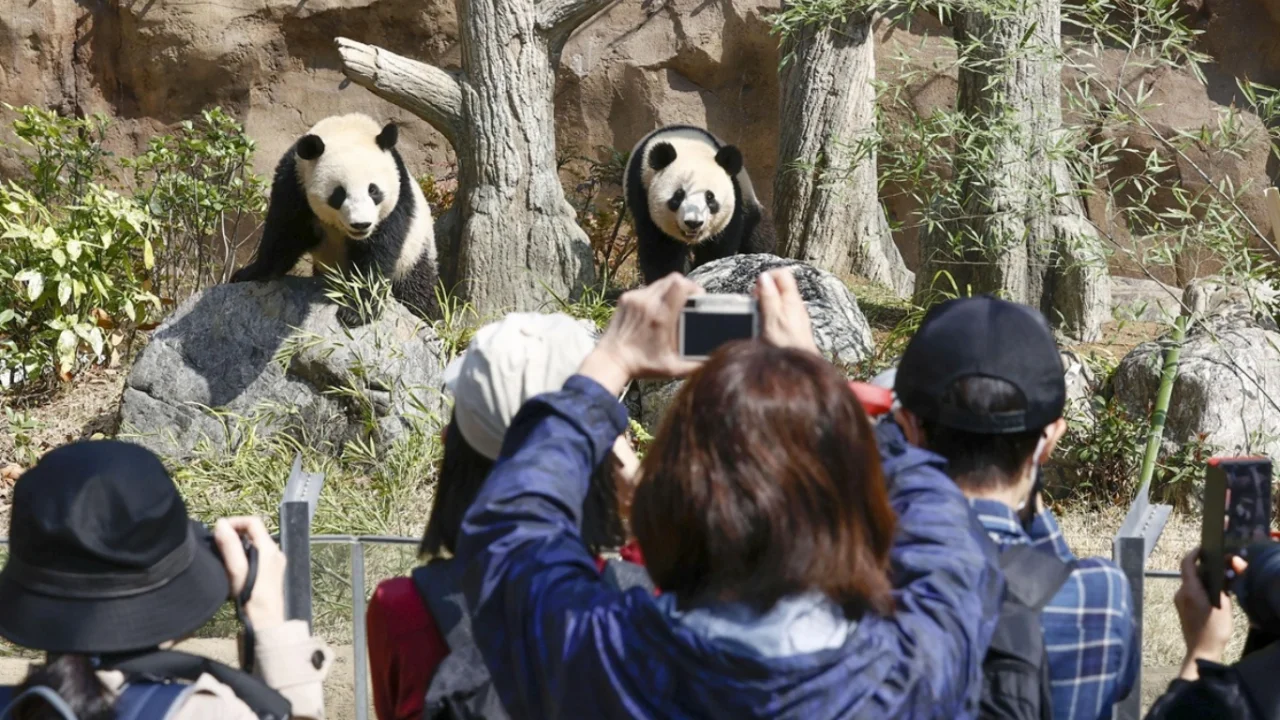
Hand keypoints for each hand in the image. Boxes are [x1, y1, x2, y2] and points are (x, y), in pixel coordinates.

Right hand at [215, 516, 286, 630]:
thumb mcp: (236, 569)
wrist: (265, 621)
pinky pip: (258, 556)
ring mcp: (276, 562)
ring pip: (255, 545)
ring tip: (224, 556)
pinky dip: (245, 555)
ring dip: (239, 546)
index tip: (219, 530)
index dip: (235, 522)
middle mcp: (276, 552)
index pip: (253, 522)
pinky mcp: (272, 572)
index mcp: (269, 548)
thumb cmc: (250, 596)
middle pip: (254, 533)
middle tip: (219, 543)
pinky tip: (234, 568)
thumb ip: (229, 545)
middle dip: (235, 534)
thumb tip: (221, 524)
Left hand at [578, 273, 703, 394]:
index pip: (680, 284)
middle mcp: (647, 303)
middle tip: (689, 300)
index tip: (699, 296)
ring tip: (673, 305)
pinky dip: (654, 296)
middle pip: (672, 279)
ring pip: (659, 283)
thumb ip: (695, 364)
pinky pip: (645, 289)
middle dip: (684, 287)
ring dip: (669, 290)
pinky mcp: (625, 299)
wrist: (610, 361)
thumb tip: (713, 360)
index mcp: (661, 316)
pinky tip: (655, 310)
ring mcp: (634, 299)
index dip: (694, 287)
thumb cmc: (641, 366)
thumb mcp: (672, 368)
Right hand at [755, 268, 819, 355]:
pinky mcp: (791, 327)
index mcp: (792, 299)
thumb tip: (764, 276)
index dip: (767, 277)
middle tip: (755, 304)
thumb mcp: (772, 318)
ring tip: (759, 316)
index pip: (782, 274)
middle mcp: (795, 305)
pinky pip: (779, 313)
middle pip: (779, 286)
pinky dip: (769, 315)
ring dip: (765, 304)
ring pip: (778, 300)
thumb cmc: (786, 346)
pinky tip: (765, 327)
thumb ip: (768, 297)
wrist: (799, 368)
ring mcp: (794, 316)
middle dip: (764, 291)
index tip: (755, 290)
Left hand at [1173, 548, 1242, 678]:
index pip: (1187, 564)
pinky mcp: (1181, 607)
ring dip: (1202, 580)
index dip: (1194, 553)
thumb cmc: (1213, 629)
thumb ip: (1220, 588)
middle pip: (1190, 573)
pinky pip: (1189, 592)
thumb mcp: (1223, 606)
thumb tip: (1221, 574)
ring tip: (1218, 583)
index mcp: (1190, 590)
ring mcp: (1179, 601)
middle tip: (1219, 568)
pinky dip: (1199, 589)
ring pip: (1190, 583)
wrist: (1201, 650)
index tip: (1202, 549)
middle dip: (1203, 568)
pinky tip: (1211, 595)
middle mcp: (1181, 593)